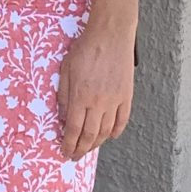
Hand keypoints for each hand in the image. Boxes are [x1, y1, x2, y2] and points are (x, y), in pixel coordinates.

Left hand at [58, 22, 135, 159]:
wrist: (110, 35)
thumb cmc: (85, 49)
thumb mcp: (66, 69)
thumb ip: (64, 95)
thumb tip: (64, 118)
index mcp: (81, 96)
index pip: (74, 129)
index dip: (69, 144)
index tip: (65, 152)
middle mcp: (99, 103)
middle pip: (90, 135)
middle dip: (81, 149)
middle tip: (75, 156)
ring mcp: (115, 100)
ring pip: (106, 131)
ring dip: (96, 143)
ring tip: (89, 148)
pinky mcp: (127, 96)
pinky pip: (122, 120)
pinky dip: (115, 131)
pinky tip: (109, 136)